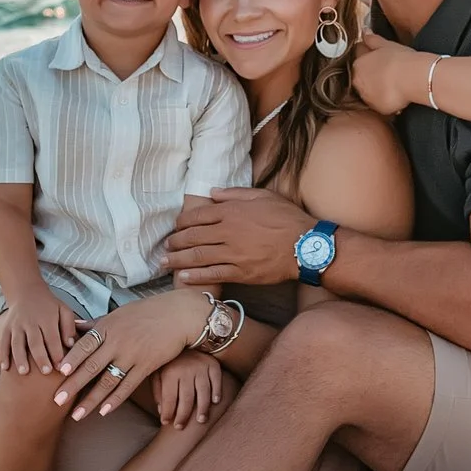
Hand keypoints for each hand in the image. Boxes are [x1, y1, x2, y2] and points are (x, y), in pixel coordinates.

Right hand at [0, 294, 83, 376]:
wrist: (26, 292)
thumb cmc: (49, 306)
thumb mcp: (63, 310)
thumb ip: (69, 326)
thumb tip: (71, 345)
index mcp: (47, 318)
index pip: (52, 337)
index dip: (57, 353)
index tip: (61, 368)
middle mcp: (30, 321)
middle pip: (35, 342)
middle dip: (40, 357)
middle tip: (46, 372)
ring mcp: (16, 325)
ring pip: (17, 343)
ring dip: (20, 358)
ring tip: (23, 372)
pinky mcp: (6, 328)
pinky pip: (3, 342)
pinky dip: (3, 355)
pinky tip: (5, 368)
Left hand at [51, 292, 206, 419]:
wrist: (179, 315)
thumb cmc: (147, 312)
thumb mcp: (119, 313)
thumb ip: (96, 323)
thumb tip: (74, 324)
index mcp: (108, 327)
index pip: (84, 345)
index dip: (71, 359)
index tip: (56, 372)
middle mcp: (117, 342)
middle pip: (91, 366)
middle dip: (72, 385)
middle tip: (57, 401)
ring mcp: (132, 355)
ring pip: (107, 381)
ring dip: (91, 400)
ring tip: (77, 415)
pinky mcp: (146, 366)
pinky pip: (128, 386)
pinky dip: (115, 400)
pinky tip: (104, 411)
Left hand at [152, 351, 223, 427]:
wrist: (185, 337)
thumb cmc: (169, 360)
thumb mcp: (157, 371)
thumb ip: (157, 390)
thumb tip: (161, 411)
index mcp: (170, 372)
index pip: (169, 398)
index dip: (167, 412)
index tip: (166, 423)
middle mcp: (186, 370)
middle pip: (186, 399)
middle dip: (183, 416)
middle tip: (180, 427)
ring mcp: (201, 367)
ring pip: (203, 393)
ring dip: (202, 409)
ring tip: (200, 421)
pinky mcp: (213, 365)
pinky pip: (217, 381)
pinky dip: (217, 391)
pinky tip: (215, 402)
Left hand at [166, 186, 317, 288]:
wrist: (306, 245)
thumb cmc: (286, 218)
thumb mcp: (262, 196)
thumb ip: (234, 194)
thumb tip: (212, 193)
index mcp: (231, 212)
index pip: (198, 215)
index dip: (182, 222)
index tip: (175, 227)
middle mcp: (228, 232)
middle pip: (193, 236)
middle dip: (175, 242)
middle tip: (165, 246)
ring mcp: (233, 254)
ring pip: (198, 256)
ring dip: (178, 259)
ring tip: (164, 262)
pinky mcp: (241, 272)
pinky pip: (213, 274)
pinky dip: (196, 276)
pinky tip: (183, 277)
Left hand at [351, 33, 427, 116]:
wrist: (413, 77)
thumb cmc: (401, 58)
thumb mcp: (386, 44)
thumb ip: (372, 39)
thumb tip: (364, 31)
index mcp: (358, 64)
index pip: (358, 62)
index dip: (369, 61)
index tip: (380, 61)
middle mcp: (358, 82)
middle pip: (361, 80)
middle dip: (371, 77)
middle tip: (388, 74)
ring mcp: (367, 96)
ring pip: (369, 93)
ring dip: (377, 90)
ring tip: (393, 85)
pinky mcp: (377, 108)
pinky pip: (380, 105)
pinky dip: (386, 101)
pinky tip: (396, 95)